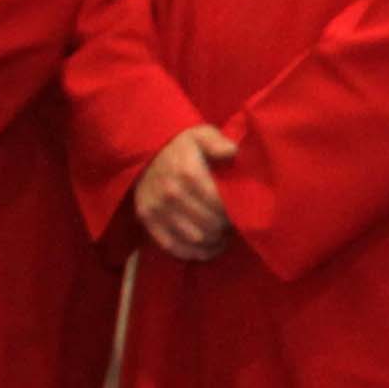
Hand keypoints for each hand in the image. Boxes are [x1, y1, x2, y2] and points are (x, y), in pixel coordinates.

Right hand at [134, 123, 240, 263]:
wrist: (146, 151)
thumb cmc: (182, 145)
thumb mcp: (201, 134)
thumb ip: (217, 142)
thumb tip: (232, 151)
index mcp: (187, 172)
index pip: (219, 202)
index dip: (234, 212)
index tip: (242, 212)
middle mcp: (171, 193)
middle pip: (209, 223)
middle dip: (226, 227)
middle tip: (233, 225)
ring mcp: (157, 209)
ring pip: (195, 238)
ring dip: (214, 241)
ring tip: (224, 237)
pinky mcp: (147, 220)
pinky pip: (173, 246)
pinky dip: (194, 253)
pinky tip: (209, 249)